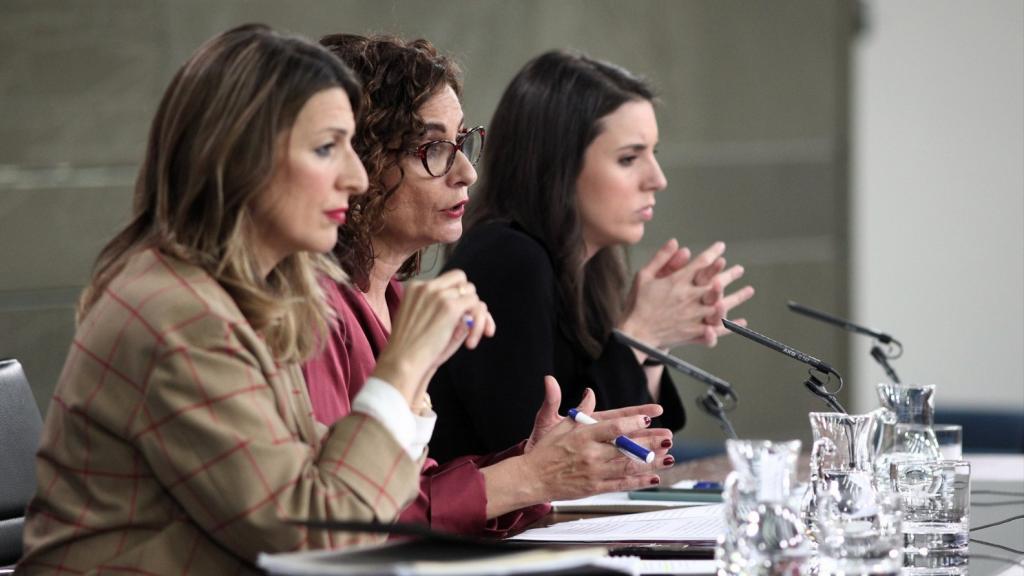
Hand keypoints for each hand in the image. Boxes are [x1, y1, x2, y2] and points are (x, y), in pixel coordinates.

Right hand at [373, 269, 494, 408]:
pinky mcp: (450, 307)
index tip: (462, 317)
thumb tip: (470, 308)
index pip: (447, 281)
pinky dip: (479, 324)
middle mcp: (427, 286)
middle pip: (462, 282)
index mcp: (415, 288)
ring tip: (472, 340)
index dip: (458, 297)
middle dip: (470, 302)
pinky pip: (477, 307)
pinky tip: (470, 344)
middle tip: (474, 326)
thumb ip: (437, 310)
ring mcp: (439, 295)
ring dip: (478, 317)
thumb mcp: (419, 321)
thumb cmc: (409, 350)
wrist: (401, 362)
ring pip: (472, 295)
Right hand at [519, 377, 672, 500]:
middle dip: (649, 442)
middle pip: (626, 448)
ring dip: (650, 462)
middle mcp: (591, 454)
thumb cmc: (545, 451)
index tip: (647, 418)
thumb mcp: (560, 426)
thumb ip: (579, 411)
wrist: (532, 478)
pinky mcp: (595, 487)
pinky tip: (653, 477)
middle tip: (666, 437)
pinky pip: (621, 484)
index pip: (612, 427)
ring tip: (667, 456)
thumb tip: (589, 394)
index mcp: (583, 436)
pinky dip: (639, 482)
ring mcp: (594, 472)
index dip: (632, 423)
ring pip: (628, 467)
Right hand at [620, 240, 753, 348]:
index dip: (713, 254)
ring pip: (722, 305)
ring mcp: (694, 315)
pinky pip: (717, 328)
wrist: (635, 333)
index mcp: (678, 282)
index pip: (701, 263)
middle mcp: (690, 297)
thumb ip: (661, 258)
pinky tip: (741, 321)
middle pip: (716, 283)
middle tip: (739, 269)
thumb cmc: (637, 304)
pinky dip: (731, 325)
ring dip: (737, 297)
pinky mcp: (694, 331)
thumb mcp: (644, 276)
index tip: (721, 247)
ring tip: (749, 290)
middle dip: (730, 274)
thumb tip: (675, 242)